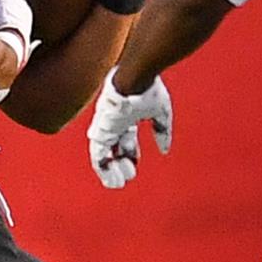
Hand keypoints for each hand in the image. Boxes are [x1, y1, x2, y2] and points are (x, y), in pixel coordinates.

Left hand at [87, 70, 171, 188]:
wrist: (135, 77)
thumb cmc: (148, 89)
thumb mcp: (161, 112)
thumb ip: (162, 131)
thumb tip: (164, 150)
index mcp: (126, 116)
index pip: (125, 139)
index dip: (129, 153)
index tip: (134, 166)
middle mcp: (113, 122)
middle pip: (113, 147)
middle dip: (120, 164)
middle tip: (127, 178)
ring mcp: (105, 127)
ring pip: (102, 154)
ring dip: (110, 170)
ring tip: (118, 184)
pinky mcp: (100, 132)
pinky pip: (97, 156)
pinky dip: (103, 169)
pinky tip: (111, 180)